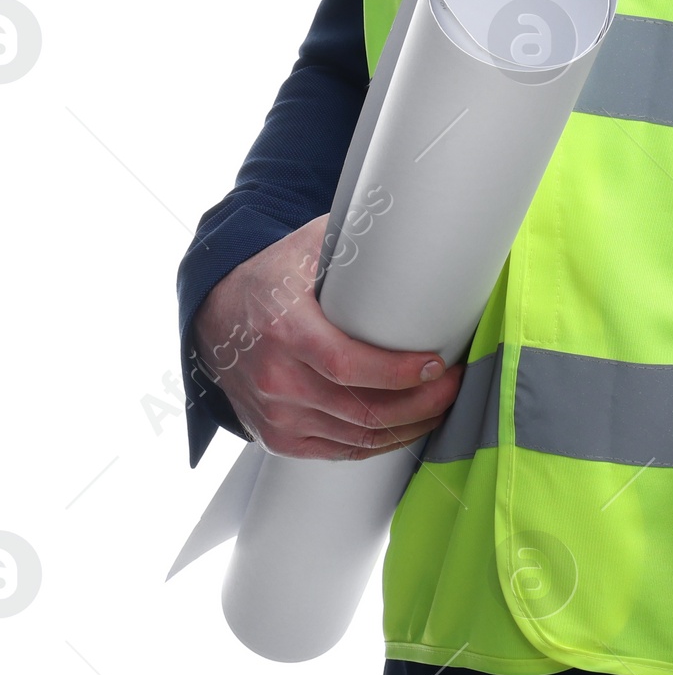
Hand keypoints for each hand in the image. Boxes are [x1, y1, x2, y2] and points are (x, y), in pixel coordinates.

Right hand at [191, 215, 462, 459]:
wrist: (216, 315)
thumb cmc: (273, 276)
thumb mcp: (308, 246)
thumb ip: (356, 238)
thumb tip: (415, 223)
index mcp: (284, 329)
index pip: (345, 365)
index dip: (397, 372)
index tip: (437, 363)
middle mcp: (275, 379)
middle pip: (359, 410)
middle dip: (419, 403)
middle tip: (454, 384)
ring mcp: (274, 415)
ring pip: (354, 438)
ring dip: (406, 428)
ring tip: (440, 405)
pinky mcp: (276, 438)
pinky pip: (336, 452)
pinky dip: (377, 445)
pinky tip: (405, 428)